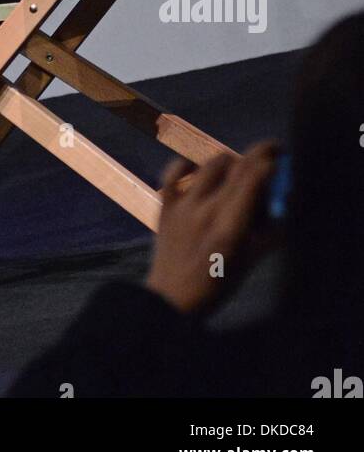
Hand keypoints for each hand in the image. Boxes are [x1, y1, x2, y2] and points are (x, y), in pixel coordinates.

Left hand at [144, 139, 281, 314]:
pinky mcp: (165, 204)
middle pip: (236, 168)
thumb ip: (271, 234)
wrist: (172, 298)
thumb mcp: (251, 263)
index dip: (269, 163)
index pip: (252, 180)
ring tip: (239, 169)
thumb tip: (285, 205)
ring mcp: (184, 205)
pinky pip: (174, 171)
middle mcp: (207, 209)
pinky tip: (197, 169)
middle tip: (271, 152)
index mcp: (231, 227)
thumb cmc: (217, 284)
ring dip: (231, 162)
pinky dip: (187, 164)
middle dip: (258, 155)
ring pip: (211, 165)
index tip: (281, 158)